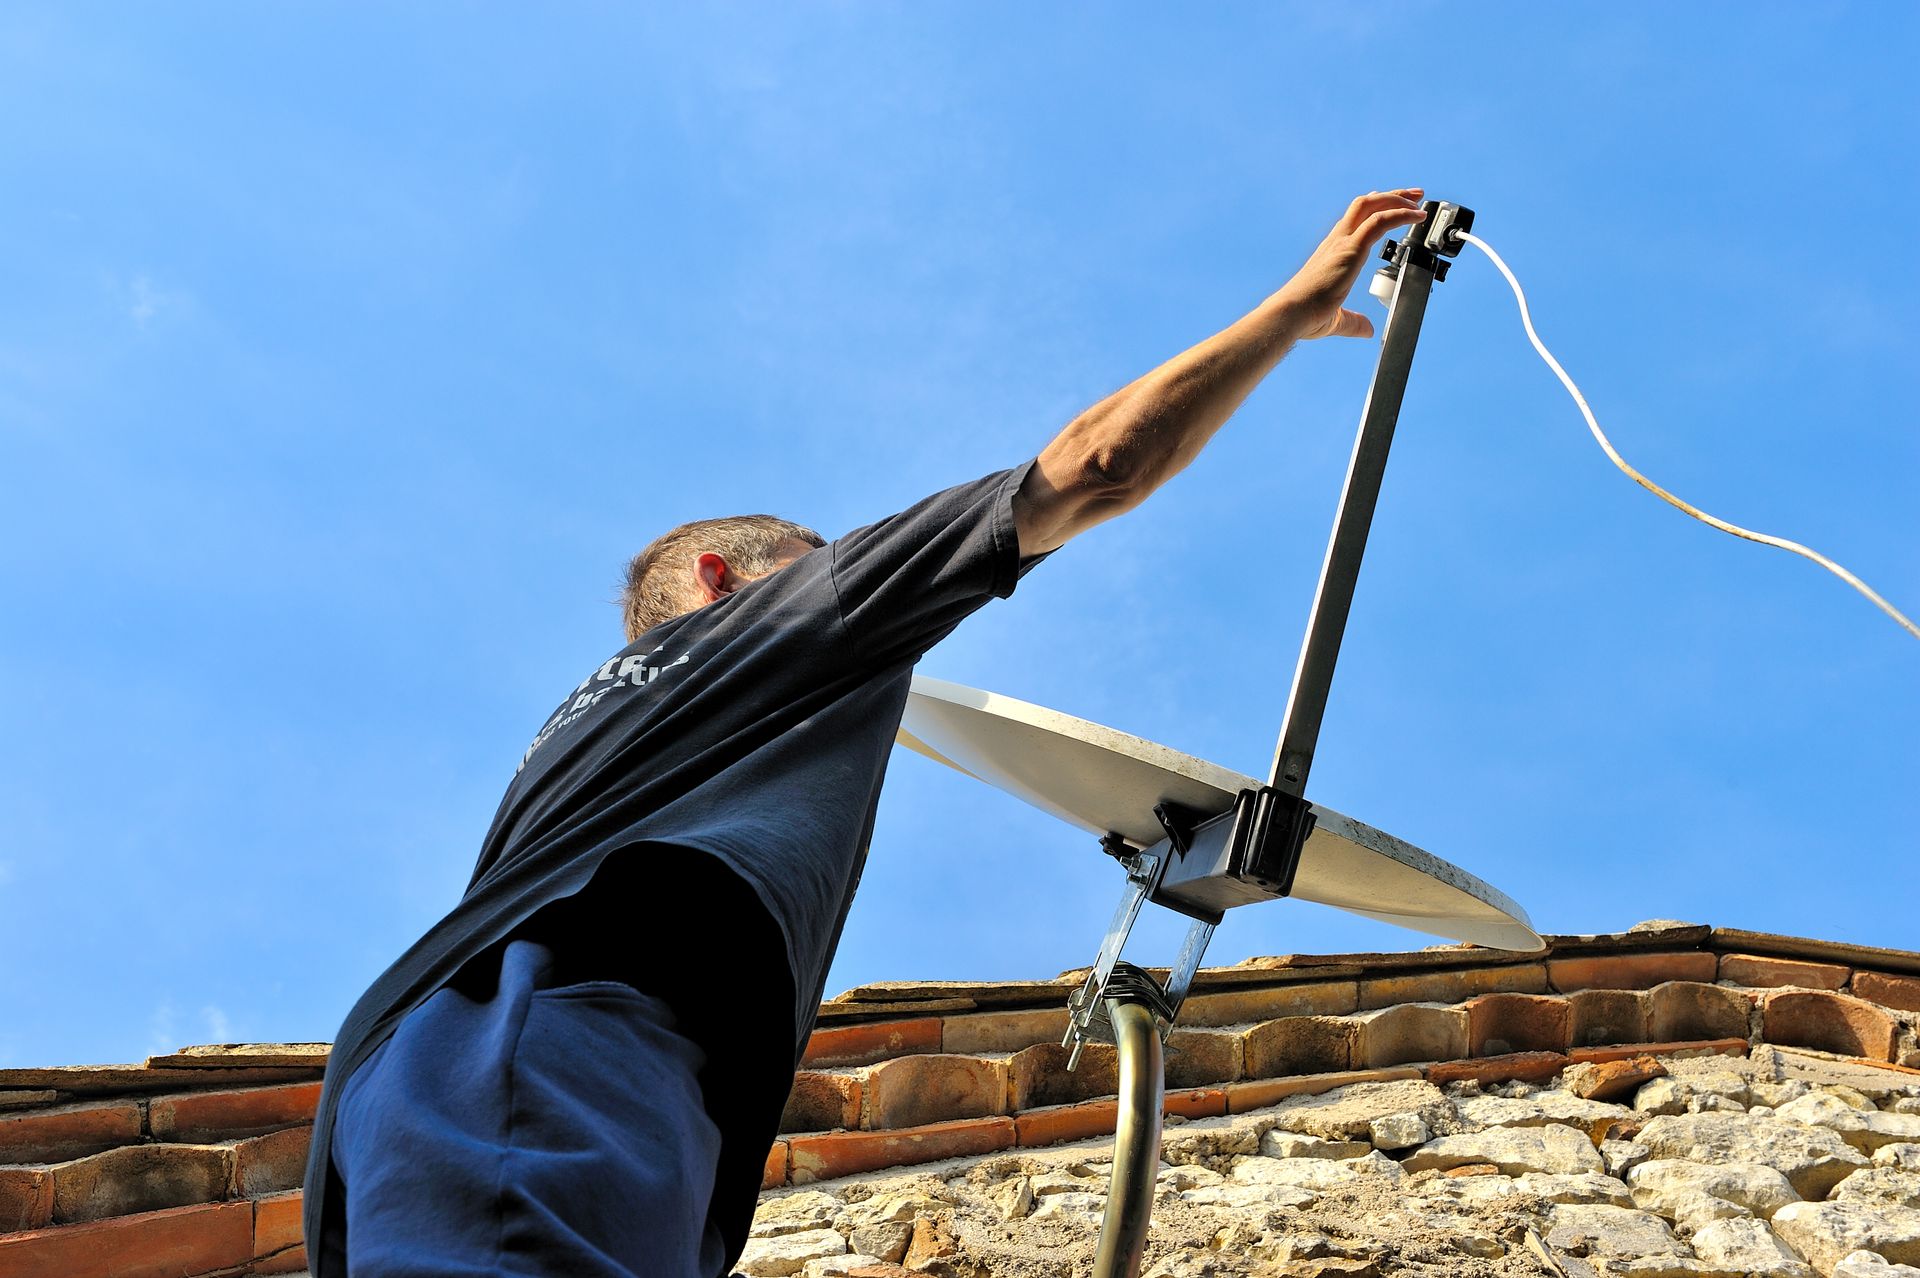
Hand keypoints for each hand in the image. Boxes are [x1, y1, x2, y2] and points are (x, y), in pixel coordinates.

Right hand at [1279, 189, 1427, 339]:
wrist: (1291, 314)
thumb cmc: (1305, 317)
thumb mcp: (1336, 319)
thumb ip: (1353, 322)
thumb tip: (1367, 329)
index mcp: (1332, 252)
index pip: (1354, 220)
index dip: (1374, 208)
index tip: (1392, 205)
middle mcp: (1336, 241)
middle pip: (1365, 204)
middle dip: (1392, 196)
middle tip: (1415, 196)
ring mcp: (1343, 242)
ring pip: (1372, 205)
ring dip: (1398, 200)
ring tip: (1419, 201)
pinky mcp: (1351, 248)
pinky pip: (1380, 221)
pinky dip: (1401, 214)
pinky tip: (1416, 216)